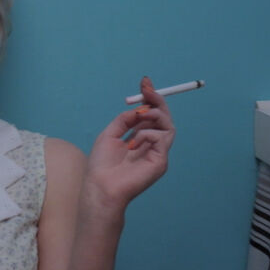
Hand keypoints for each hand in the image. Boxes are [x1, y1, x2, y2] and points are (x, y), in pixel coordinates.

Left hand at [82, 77, 174, 211]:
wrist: (101, 187)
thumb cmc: (102, 165)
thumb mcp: (110, 134)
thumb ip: (125, 119)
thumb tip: (139, 108)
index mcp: (140, 138)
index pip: (151, 115)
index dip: (151, 98)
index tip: (145, 82)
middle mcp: (151, 145)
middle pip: (164, 117)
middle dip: (156, 100)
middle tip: (147, 89)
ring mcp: (158, 154)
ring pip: (168, 125)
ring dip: (154, 115)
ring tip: (139, 117)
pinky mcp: (161, 162)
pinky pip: (162, 138)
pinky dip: (147, 134)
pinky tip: (133, 144)